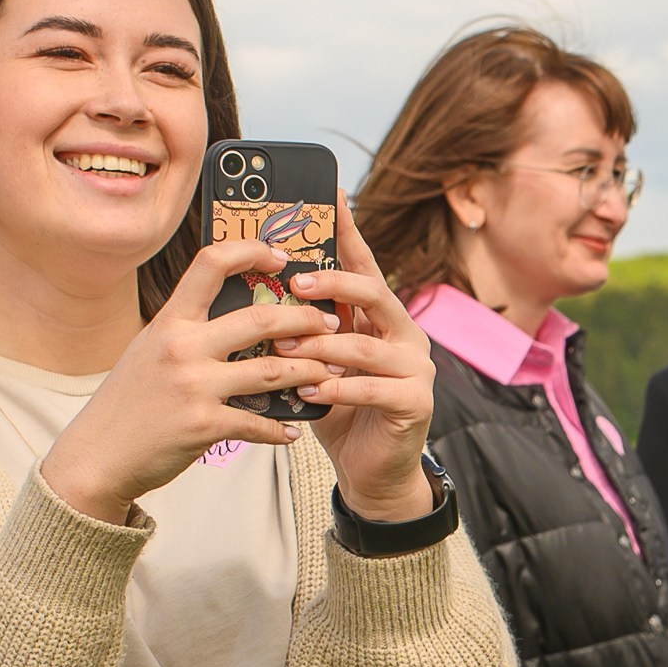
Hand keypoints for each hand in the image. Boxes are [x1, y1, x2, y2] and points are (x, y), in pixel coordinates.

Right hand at [41, 236, 344, 523]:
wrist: (97, 455)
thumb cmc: (128, 402)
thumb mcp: (148, 349)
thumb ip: (186, 328)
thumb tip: (231, 308)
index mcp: (170, 320)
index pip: (211, 263)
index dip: (251, 251)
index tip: (280, 256)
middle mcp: (182, 346)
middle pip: (262, 318)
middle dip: (306, 320)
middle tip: (329, 325)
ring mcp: (194, 386)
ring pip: (273, 371)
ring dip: (310, 372)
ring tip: (329, 372)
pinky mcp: (204, 425)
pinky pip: (260, 424)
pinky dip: (282, 429)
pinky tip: (293, 430)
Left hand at [287, 194, 437, 522]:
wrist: (371, 471)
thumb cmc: (339, 411)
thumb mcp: (316, 362)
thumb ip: (302, 329)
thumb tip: (251, 293)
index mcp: (380, 316)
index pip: (362, 264)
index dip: (348, 230)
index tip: (331, 195)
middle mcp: (403, 334)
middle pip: (373, 291)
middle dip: (333, 284)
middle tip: (295, 283)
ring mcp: (415, 368)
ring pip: (368, 344)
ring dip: (323, 345)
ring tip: (287, 349)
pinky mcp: (416, 403)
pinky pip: (373, 388)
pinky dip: (338, 388)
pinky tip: (310, 390)